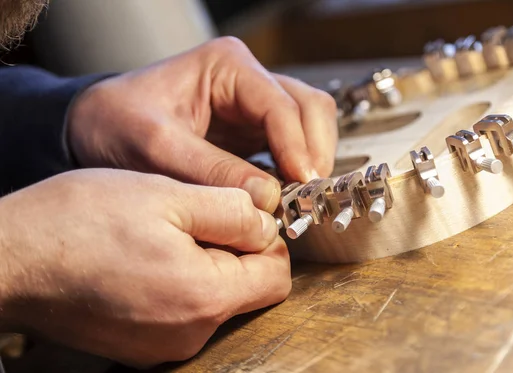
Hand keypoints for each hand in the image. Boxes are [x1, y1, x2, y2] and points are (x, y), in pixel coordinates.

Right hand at [0, 169, 290, 366]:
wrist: (10, 258)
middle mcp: (189, 335)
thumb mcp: (169, 196)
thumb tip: (267, 225)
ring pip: (214, 300)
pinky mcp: (139, 346)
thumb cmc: (80, 221)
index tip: (242, 216)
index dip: (267, 241)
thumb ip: (232, 211)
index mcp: (204, 298)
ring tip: (163, 235)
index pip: (276, 276)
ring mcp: (162, 346)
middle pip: (246, 290)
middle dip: (234, 251)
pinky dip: (178, 284)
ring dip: (204, 265)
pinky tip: (146, 258)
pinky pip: (182, 313)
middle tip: (196, 218)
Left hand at [67, 36, 338, 212]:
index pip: (279, 103)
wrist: (95, 129)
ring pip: (309, 126)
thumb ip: (210, 169)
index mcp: (227, 66)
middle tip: (308, 194)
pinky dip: (297, 170)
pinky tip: (288, 195)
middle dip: (314, 151)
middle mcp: (248, 81)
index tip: (301, 182)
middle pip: (309, 108)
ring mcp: (254, 107)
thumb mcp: (155, 145)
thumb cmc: (116, 123)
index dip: (296, 145)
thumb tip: (266, 197)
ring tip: (301, 199)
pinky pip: (292, 146)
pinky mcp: (253, 133)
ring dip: (311, 161)